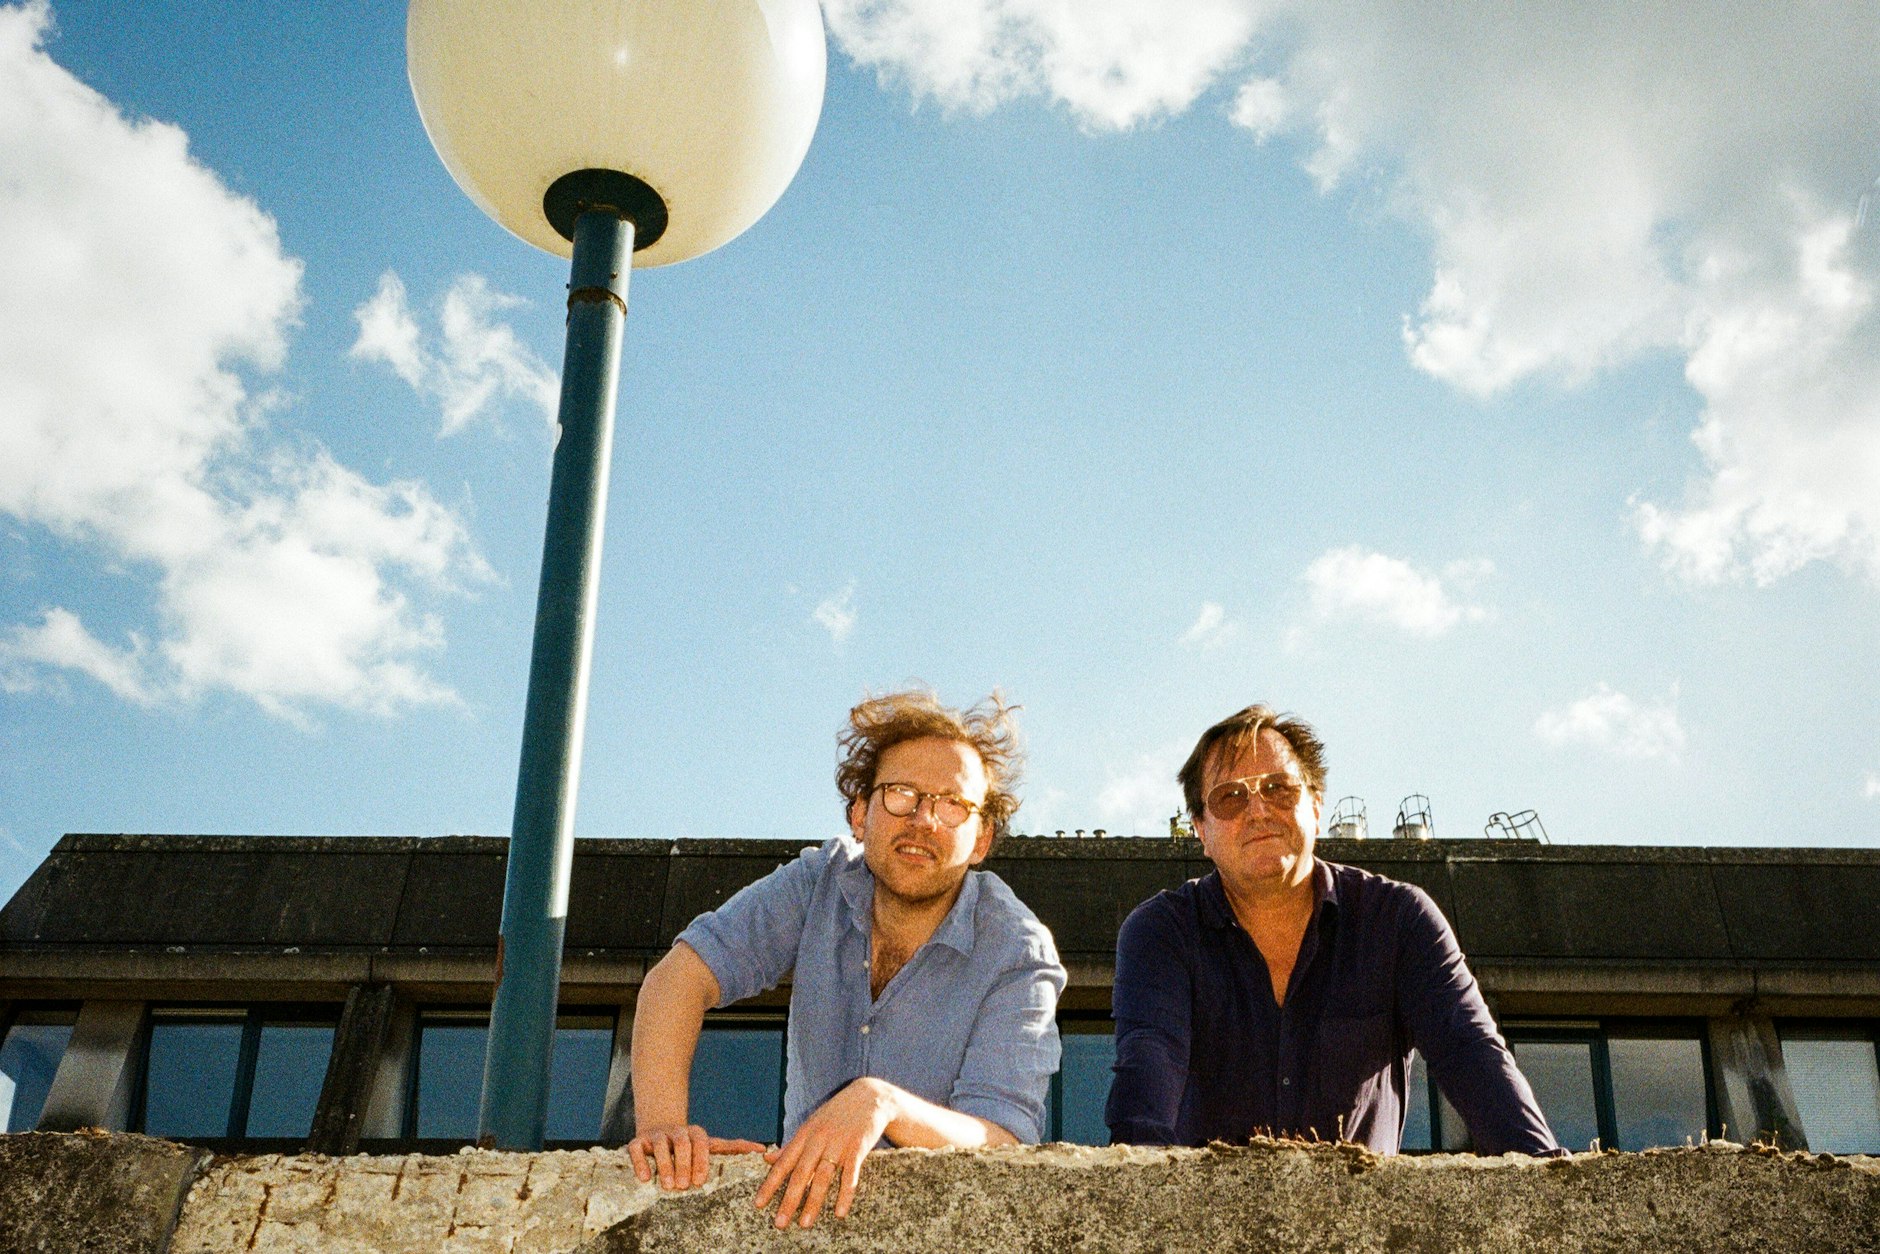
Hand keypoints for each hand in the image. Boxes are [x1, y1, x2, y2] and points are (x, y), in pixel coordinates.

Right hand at [627, 1123, 766, 1191]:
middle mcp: (676, 1132)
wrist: (658, 1129)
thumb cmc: (689, 1145)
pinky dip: (640, 1162)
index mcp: (695, 1133)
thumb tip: (763, 1149)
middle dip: (683, 1164)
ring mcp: (657, 1136)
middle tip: (684, 1186)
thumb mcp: (710, 1145)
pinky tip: (645, 1178)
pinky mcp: (638, 1142)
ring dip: (665, 1165)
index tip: (700, 1181)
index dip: (701, 1161)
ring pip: (660, 1146)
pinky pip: (637, 1149)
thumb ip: (732, 1148)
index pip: (701, 1143)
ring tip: (669, 1186)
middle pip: (682, 1143)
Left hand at [753, 1077, 898, 1228]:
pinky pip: (850, 1175)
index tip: (759, 1204)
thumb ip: (791, 1145)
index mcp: (805, 1135)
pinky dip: (845, 1194)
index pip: (783, 1163)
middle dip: (789, 1200)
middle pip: (801, 1174)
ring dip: (813, 1202)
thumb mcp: (811, 1125)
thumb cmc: (836, 1114)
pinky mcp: (857, 1148)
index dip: (770, 1184)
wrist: (868, 1096)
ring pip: (823, 1177)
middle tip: (780, 1223)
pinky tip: (840, 1213)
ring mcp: (838, 1144)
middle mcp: (818, 1140)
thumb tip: (767, 1158)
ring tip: (805, 1223)